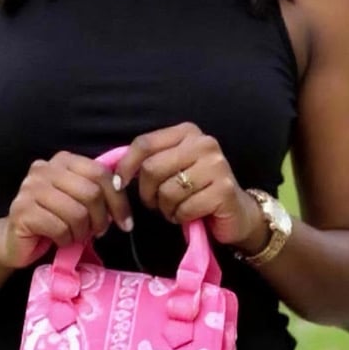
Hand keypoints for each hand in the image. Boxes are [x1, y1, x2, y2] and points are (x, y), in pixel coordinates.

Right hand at [0, 151, 133, 268]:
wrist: (15, 240)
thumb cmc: (54, 219)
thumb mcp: (79, 199)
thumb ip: (98, 189)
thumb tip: (123, 189)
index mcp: (63, 160)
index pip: (100, 173)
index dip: (118, 200)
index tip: (125, 222)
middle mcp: (44, 168)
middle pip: (91, 193)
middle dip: (100, 219)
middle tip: (97, 232)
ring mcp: (30, 188)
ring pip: (77, 213)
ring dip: (81, 232)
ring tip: (75, 236)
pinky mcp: (21, 211)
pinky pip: (59, 228)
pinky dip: (65, 240)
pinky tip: (59, 240)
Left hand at [114, 123, 263, 248]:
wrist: (235, 212)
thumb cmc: (196, 189)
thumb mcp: (171, 167)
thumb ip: (148, 160)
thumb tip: (113, 170)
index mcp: (187, 132)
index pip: (145, 143)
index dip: (126, 165)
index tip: (119, 184)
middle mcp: (204, 143)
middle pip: (152, 168)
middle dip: (147, 193)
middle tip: (156, 202)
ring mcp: (217, 165)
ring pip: (167, 191)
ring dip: (166, 208)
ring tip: (177, 208)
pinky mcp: (224, 190)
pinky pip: (184, 208)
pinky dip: (181, 217)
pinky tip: (191, 215)